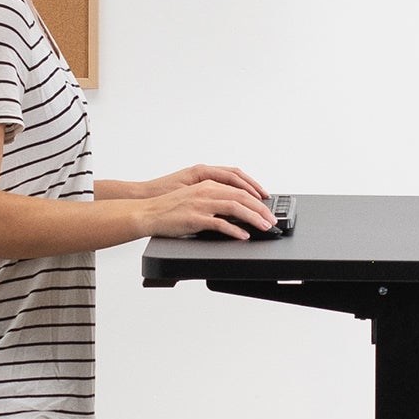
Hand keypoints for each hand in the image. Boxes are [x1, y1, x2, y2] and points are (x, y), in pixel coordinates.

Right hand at [141, 169, 275, 239]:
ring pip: (235, 207)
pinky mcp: (195, 218)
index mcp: (207, 184)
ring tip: (265, 227)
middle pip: (242, 196)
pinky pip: (220, 223)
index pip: (238, 187)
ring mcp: (201, 204)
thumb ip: (212, 199)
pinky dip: (235, 230)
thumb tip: (232, 209)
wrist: (147, 212)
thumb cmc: (168, 207)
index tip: (267, 206)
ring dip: (254, 218)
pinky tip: (243, 235)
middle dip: (261, 208)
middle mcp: (206, 191)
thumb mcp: (193, 196)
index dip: (256, 197)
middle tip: (272, 219)